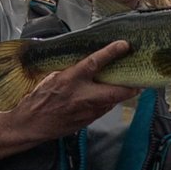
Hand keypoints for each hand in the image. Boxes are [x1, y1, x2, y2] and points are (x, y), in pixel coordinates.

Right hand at [12, 40, 137, 138]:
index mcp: (69, 80)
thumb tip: (89, 62)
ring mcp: (86, 111)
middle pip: (116, 91)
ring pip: (113, 102)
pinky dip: (107, 102)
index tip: (123, 45)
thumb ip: (72, 71)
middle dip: (131, 87)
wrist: (30, 124)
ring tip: (126, 85)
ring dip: (119, 94)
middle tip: (140, 79)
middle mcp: (81, 96)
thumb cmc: (38, 98)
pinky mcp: (88, 121)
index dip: (111, 53)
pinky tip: (106, 97)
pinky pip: (103, 109)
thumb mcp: (52, 77)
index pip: (94, 63)